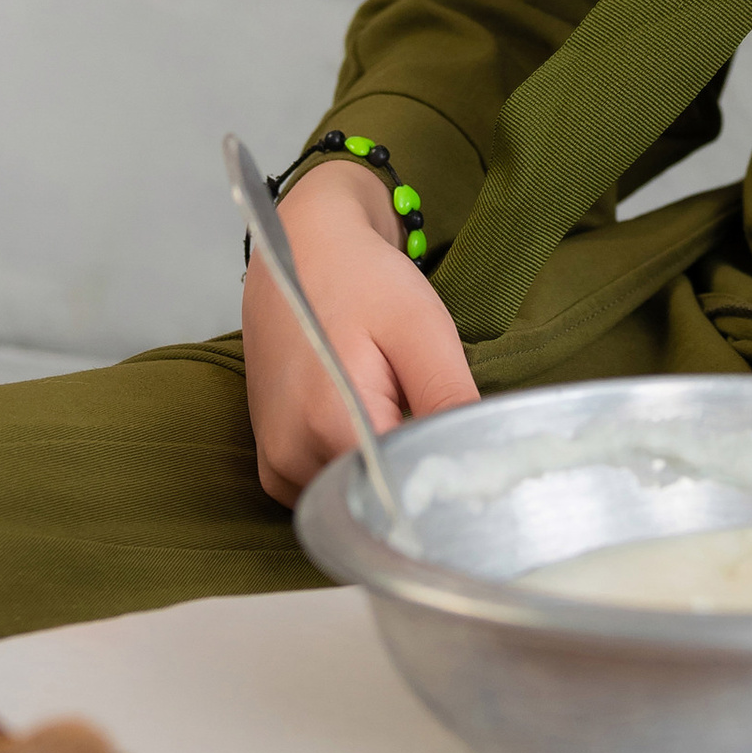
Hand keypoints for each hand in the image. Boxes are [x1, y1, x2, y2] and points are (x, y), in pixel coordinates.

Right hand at [244, 161, 478, 508]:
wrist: (301, 250)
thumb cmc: (363, 281)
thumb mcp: (423, 330)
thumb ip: (448, 401)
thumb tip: (478, 465)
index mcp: (329, 425)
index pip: (401, 495)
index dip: (441, 483)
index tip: (466, 458)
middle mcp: (292, 458)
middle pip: (377, 502)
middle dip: (415, 477)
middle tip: (438, 425)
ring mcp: (277, 466)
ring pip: (355, 502)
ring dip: (385, 474)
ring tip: (400, 413)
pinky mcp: (273, 464)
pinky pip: (329, 491)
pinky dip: (357, 470)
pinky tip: (371, 424)